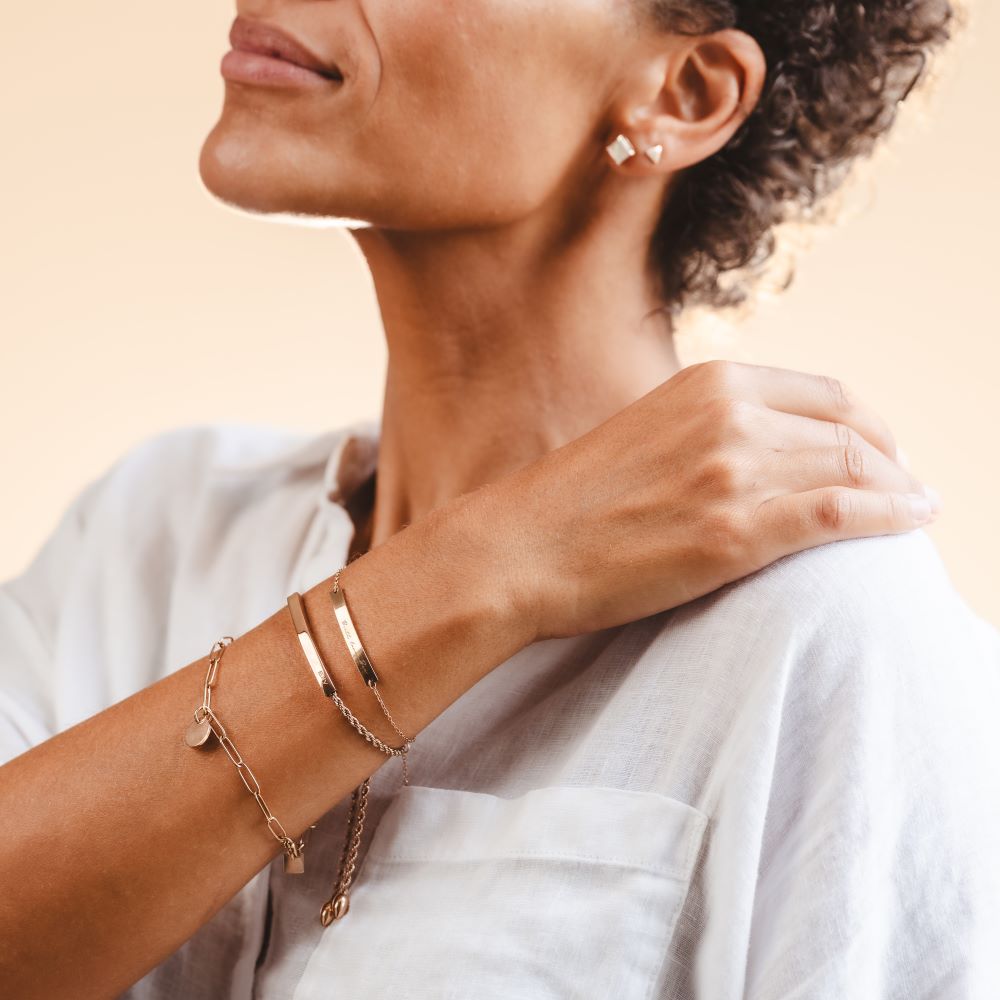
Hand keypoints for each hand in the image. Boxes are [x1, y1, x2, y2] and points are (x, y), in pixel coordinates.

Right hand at [489, 360, 938, 640]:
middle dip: (892, 460)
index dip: (869, 424)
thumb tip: (762, 451)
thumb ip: (708, 429)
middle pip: (850, 430)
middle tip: (907, 487)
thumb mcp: (648, 434)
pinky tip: (913, 521)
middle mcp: (730, 416)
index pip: (826, 394)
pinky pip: (842, 514)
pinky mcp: (734, 533)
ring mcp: (734, 472)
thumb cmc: (573, 502)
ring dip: (899, 490)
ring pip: (855, 468)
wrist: (520, 548)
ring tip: (915, 508)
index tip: (882, 452)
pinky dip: (890, 515)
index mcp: (708, 383)